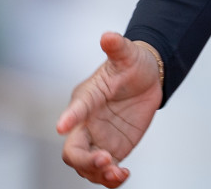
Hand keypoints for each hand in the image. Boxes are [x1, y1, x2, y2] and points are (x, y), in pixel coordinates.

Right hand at [55, 32, 163, 185]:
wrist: (148, 76)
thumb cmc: (132, 63)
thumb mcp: (128, 54)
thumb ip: (118, 47)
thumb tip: (108, 36)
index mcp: (87, 98)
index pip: (76, 109)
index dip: (69, 118)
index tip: (61, 126)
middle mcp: (87, 122)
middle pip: (73, 150)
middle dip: (85, 159)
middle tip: (107, 159)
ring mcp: (99, 138)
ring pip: (86, 166)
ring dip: (98, 173)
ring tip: (118, 172)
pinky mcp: (114, 149)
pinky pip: (105, 171)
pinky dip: (110, 179)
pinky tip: (124, 175)